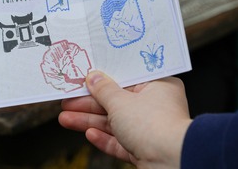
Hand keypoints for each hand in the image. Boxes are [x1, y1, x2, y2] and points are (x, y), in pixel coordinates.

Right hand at [58, 71, 191, 168]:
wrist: (172, 163)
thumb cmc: (155, 126)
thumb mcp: (121, 102)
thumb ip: (104, 90)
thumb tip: (93, 77)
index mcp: (158, 86)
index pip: (126, 79)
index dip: (103, 79)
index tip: (84, 78)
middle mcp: (156, 106)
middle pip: (116, 102)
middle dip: (90, 103)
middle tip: (68, 101)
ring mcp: (150, 130)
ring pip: (115, 123)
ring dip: (90, 121)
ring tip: (65, 118)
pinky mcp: (144, 149)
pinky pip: (120, 141)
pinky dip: (104, 138)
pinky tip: (88, 134)